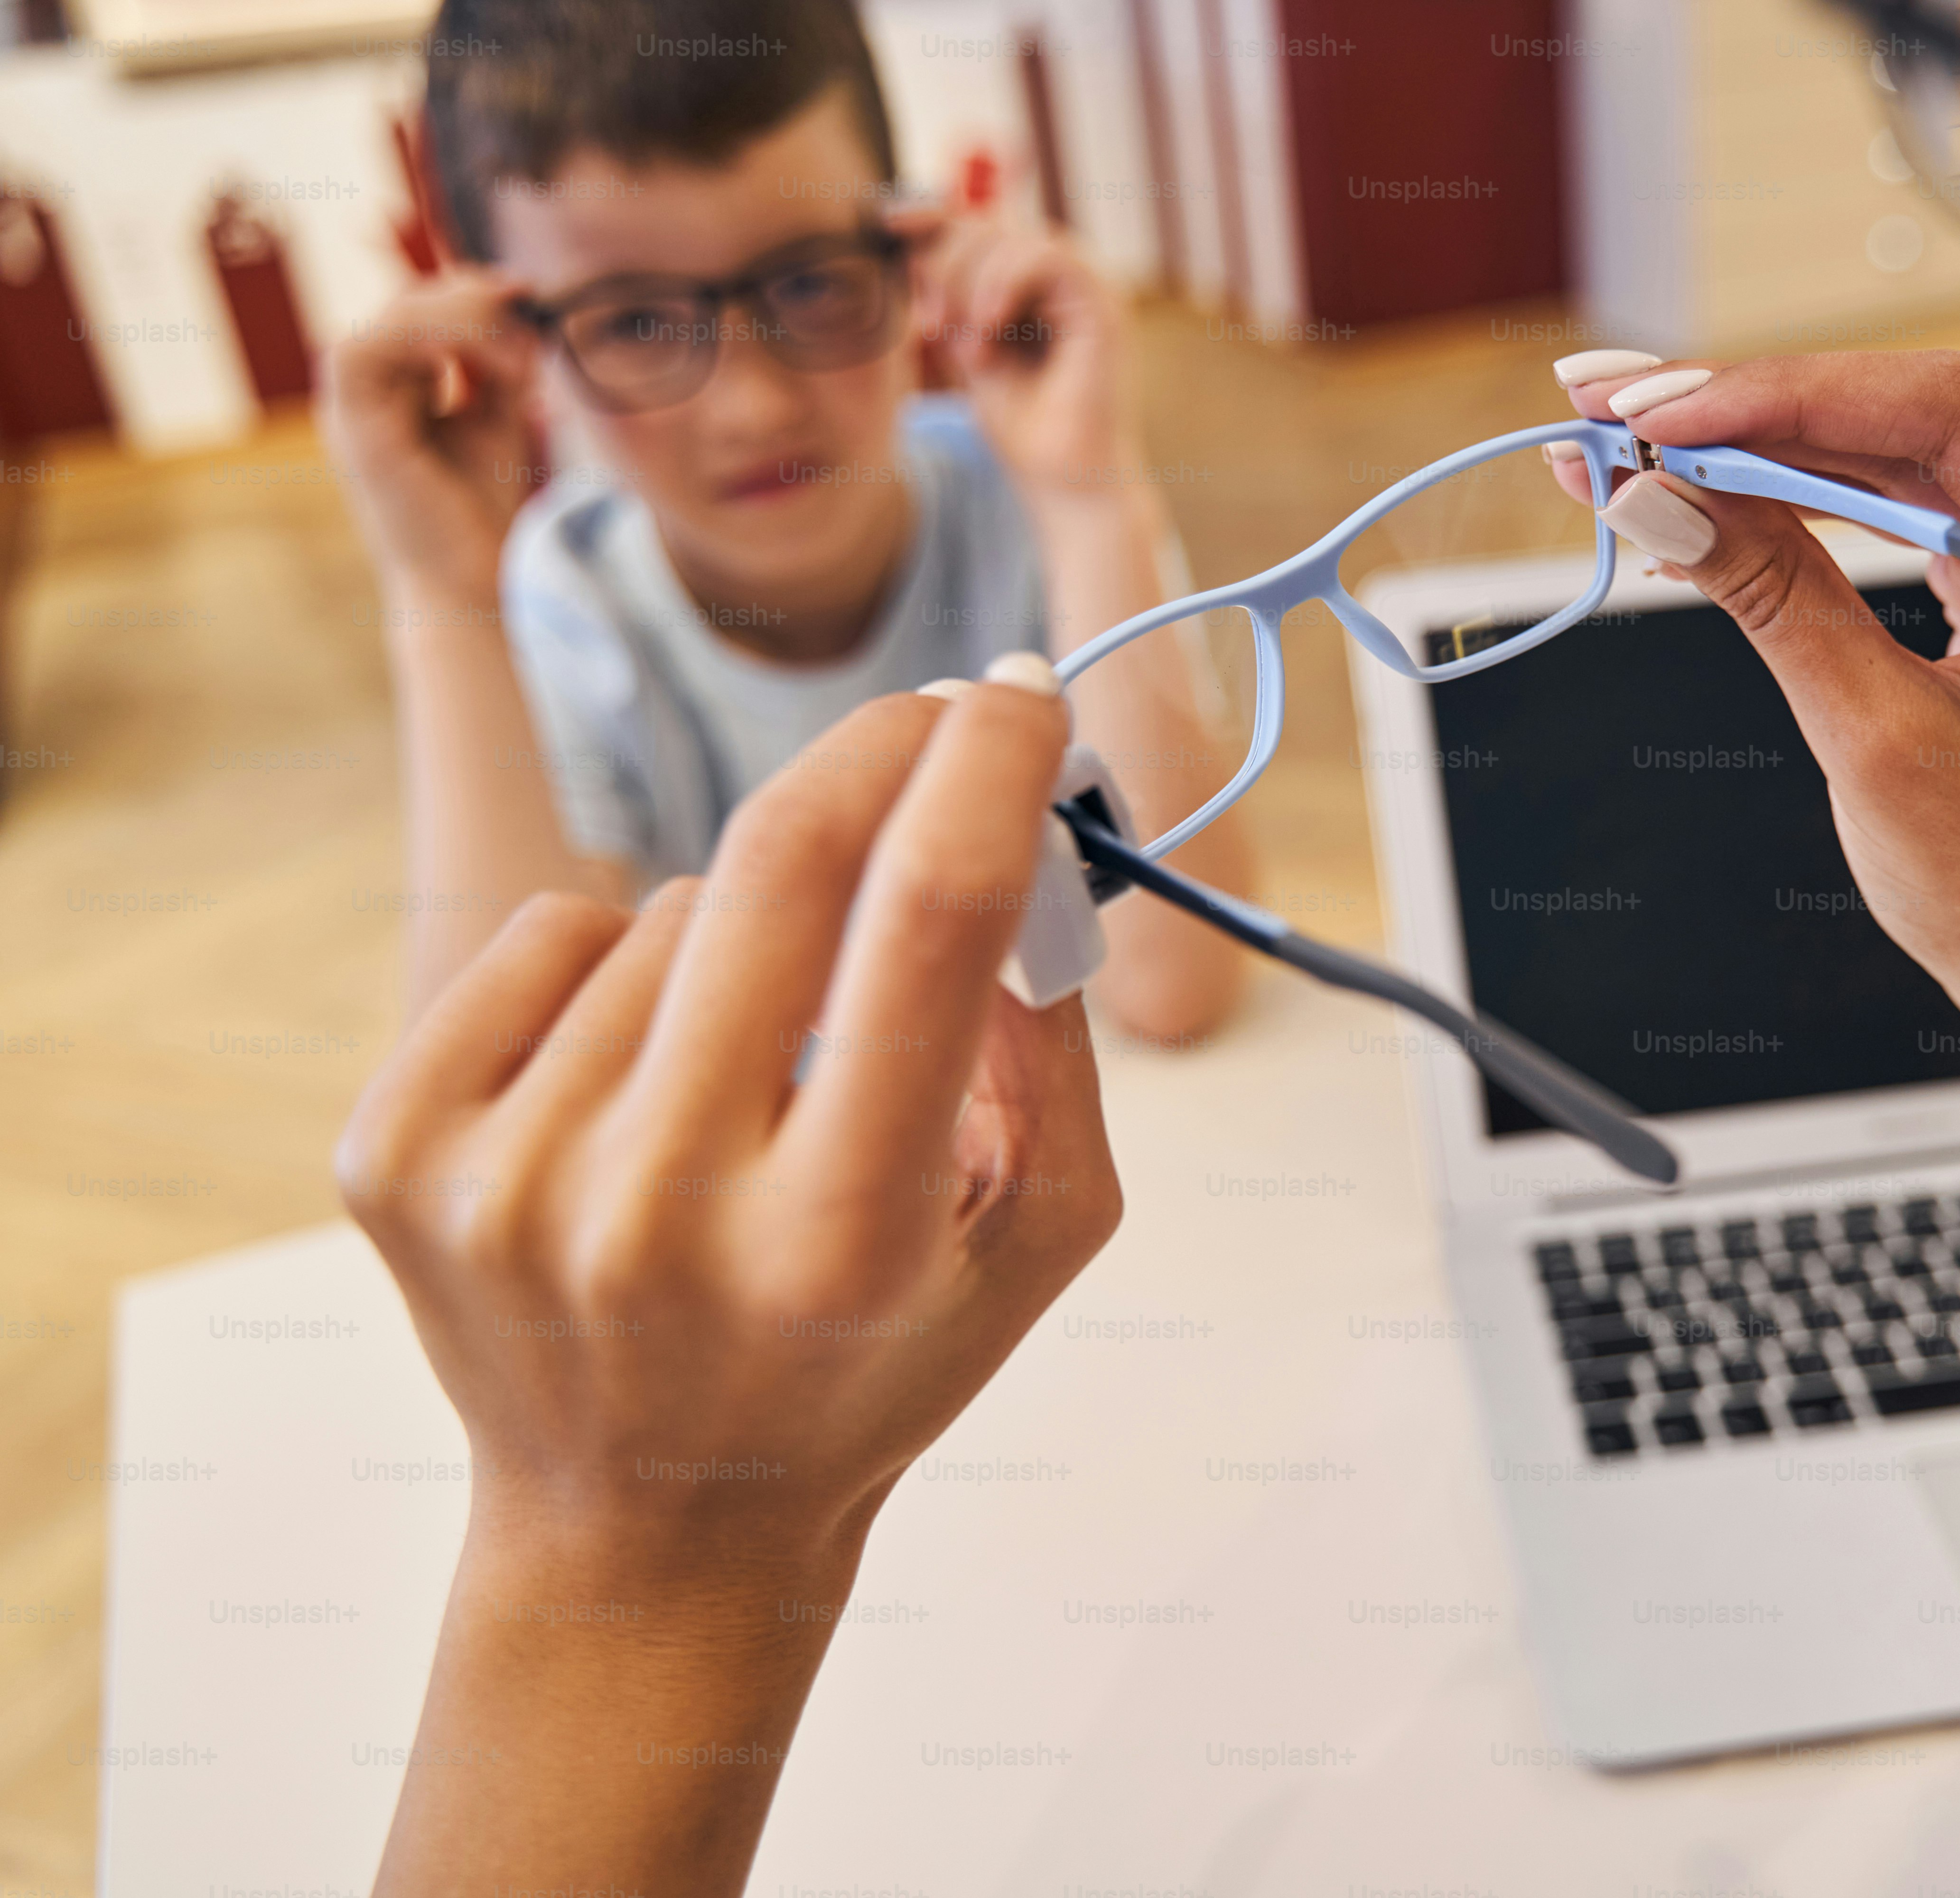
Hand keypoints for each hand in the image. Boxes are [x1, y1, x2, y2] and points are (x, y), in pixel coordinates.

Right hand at [318, 271, 541, 605]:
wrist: (468, 582)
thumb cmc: (480, 511)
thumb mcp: (499, 419)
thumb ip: (500, 365)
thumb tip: (517, 299)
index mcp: (394, 387)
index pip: (422, 310)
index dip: (472, 292)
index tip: (527, 291)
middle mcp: (365, 390)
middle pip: (406, 304)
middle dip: (471, 298)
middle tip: (526, 304)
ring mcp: (350, 406)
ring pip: (389, 319)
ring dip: (460, 320)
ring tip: (518, 358)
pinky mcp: (350, 424)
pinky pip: (369, 348)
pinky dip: (431, 341)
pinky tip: (488, 367)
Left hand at [338, 683, 1121, 1888]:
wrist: (653, 1529)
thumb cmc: (874, 1364)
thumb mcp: (1038, 1241)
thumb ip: (1062, 1046)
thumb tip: (1028, 833)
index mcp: (841, 1240)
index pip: (930, 919)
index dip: (990, 767)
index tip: (1021, 695)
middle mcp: (660, 1212)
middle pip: (782, 860)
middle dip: (880, 750)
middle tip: (933, 721)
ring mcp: (507, 1182)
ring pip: (672, 909)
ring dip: (750, 933)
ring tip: (755, 1062)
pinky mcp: (398, 1159)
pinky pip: (546, 934)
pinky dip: (615, 964)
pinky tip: (639, 1073)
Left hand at [890, 206, 1139, 498]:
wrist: (1062, 480)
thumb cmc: (1020, 426)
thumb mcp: (963, 347)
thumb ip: (945, 297)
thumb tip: (904, 244)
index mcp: (1032, 283)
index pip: (977, 225)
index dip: (931, 216)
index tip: (885, 222)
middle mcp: (1062, 277)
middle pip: (987, 225)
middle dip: (943, 266)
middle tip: (929, 326)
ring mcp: (1086, 286)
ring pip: (1013, 236)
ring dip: (970, 284)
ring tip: (966, 349)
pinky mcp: (1102, 302)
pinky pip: (1048, 255)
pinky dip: (1006, 283)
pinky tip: (989, 327)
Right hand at [1559, 352, 1959, 1304]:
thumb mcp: (1885, 750)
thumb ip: (1778, 606)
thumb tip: (1656, 501)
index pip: (1945, 414)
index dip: (1790, 397)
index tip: (1661, 416)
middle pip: (1901, 416)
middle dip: (1743, 408)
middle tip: (1598, 399)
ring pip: (1877, 454)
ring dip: (1744, 445)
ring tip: (1613, 435)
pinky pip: (1879, 509)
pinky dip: (1778, 501)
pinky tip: (1684, 491)